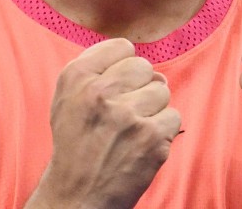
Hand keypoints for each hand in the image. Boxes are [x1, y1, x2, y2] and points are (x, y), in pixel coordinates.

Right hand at [28, 38, 180, 208]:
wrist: (77, 195)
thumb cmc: (75, 143)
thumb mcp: (67, 97)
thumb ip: (96, 68)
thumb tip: (142, 61)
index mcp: (77, 77)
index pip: (122, 47)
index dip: (123, 67)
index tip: (116, 87)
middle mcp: (100, 93)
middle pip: (144, 67)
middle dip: (140, 86)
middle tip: (125, 111)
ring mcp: (128, 116)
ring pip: (162, 90)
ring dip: (152, 109)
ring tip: (133, 129)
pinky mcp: (151, 139)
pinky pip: (173, 116)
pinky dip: (163, 131)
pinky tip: (143, 143)